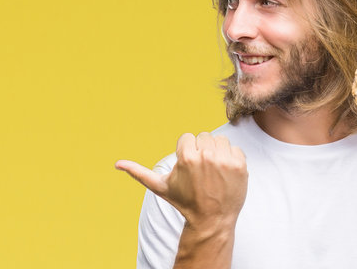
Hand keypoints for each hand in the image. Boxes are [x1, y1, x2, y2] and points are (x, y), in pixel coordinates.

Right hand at [115, 132, 247, 228]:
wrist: (212, 220)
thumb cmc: (184, 202)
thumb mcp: (160, 187)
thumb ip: (139, 172)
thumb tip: (117, 164)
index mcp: (186, 156)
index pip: (187, 138)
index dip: (186, 152)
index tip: (189, 169)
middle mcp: (206, 155)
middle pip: (203, 136)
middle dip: (201, 150)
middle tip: (201, 171)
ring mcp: (225, 160)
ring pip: (219, 139)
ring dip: (217, 152)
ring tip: (213, 171)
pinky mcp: (240, 165)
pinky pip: (235, 148)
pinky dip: (231, 158)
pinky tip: (225, 174)